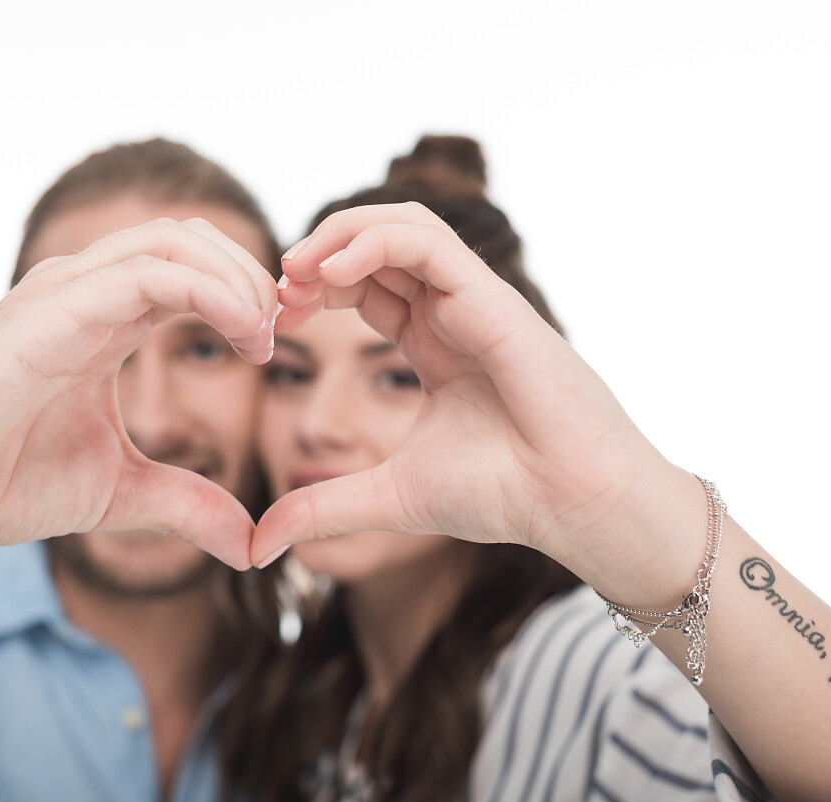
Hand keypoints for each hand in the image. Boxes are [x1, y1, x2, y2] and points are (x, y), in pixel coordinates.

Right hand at [0, 218, 276, 570]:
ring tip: (264, 336)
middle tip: (281, 334)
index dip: (246, 295)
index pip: (191, 268)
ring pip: (174, 240)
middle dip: (251, 275)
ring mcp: (64, 292)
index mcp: (102, 318)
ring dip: (238, 278)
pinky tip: (240, 334)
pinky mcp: (50, 310)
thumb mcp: (119, 492)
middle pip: (190, 238)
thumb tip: (251, 544)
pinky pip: (149, 274)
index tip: (274, 349)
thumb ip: (188, 503)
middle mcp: (84, 290)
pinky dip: (211, 292)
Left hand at [254, 203, 690, 588]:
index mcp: (433, 343)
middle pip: (378, 243)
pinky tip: (333, 271)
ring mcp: (475, 301)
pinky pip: (430, 245)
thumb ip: (321, 509)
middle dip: (319, 254)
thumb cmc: (502, 495)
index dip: (315, 288)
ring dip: (341, 233)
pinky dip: (376, 241)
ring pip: (404, 225)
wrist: (573, 506)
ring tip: (295, 268)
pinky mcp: (493, 300)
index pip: (366, 285)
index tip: (274, 317)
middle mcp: (453, 313)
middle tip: (276, 288)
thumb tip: (258, 547)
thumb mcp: (386, 498)